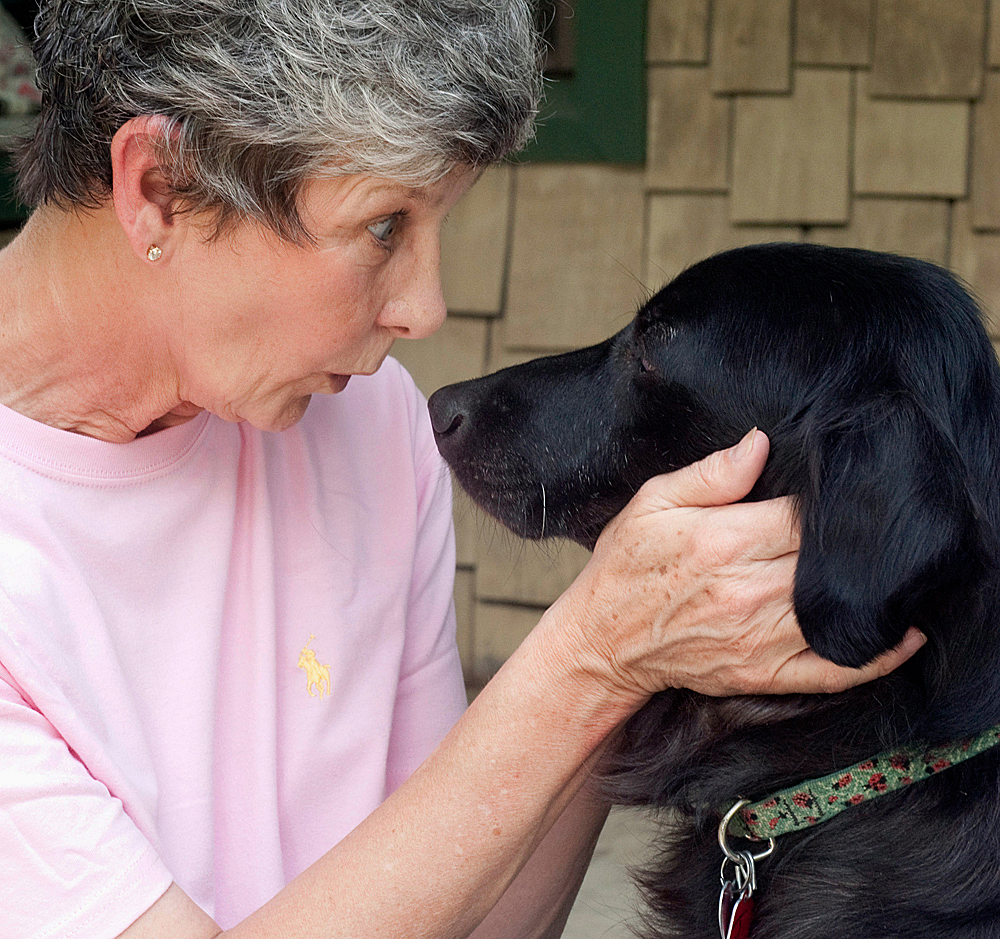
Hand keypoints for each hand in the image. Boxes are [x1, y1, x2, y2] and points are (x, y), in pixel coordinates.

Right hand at [546, 428, 925, 704]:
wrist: (602, 640)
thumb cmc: (625, 567)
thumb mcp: (653, 503)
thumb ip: (710, 474)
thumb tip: (760, 444)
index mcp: (725, 540)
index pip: (805, 516)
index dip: (831, 502)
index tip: (842, 491)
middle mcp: (749, 591)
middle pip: (831, 561)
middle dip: (856, 542)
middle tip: (875, 526)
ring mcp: (759, 638)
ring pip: (841, 610)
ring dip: (875, 591)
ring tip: (896, 569)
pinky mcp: (763, 673)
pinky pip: (833, 670)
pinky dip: (876, 656)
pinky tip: (903, 635)